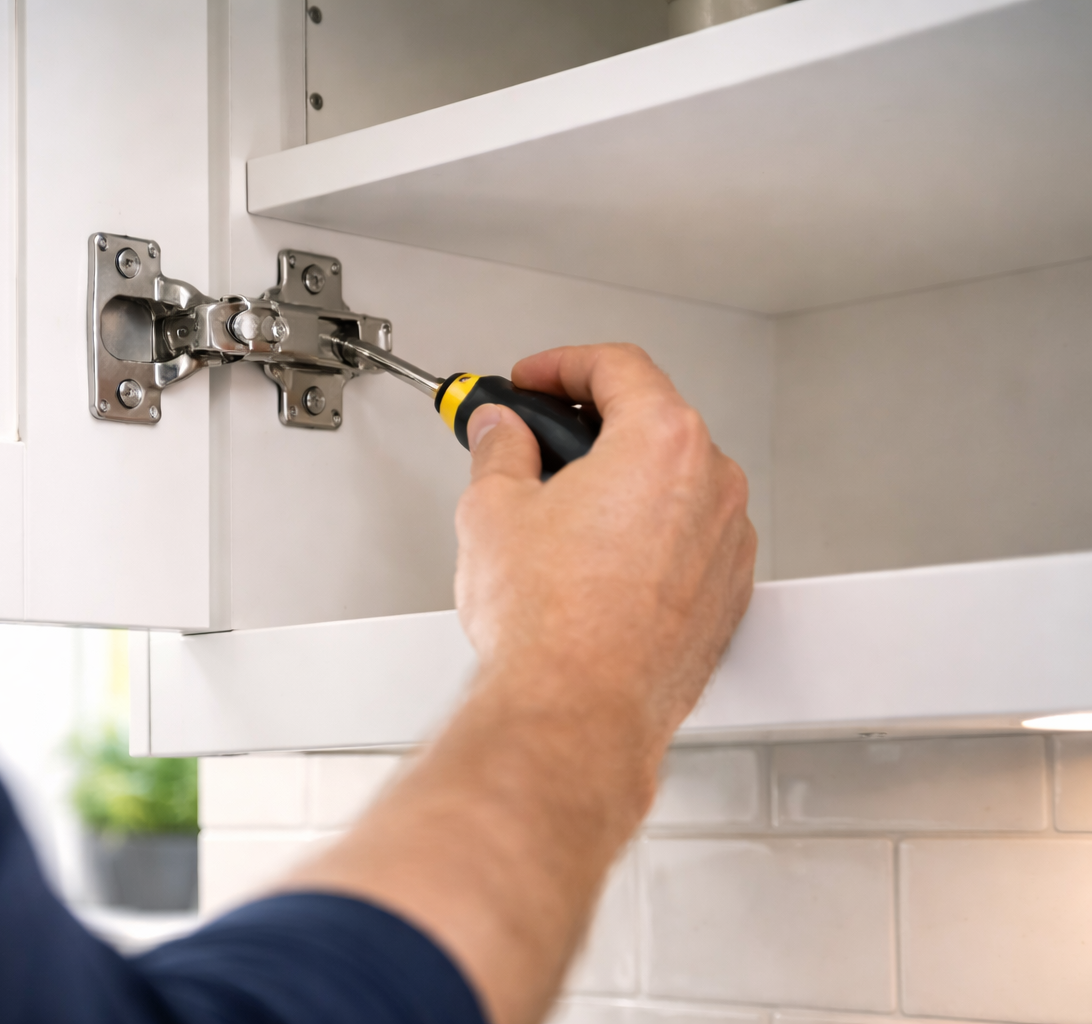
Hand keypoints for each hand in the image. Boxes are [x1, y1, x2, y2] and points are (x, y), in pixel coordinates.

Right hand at [454, 343, 755, 756]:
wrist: (576, 714)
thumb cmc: (548, 625)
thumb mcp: (493, 509)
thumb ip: (500, 449)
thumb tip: (500, 432)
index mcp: (662, 442)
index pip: (618, 367)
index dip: (562, 365)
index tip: (533, 380)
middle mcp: (711, 486)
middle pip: (652, 422)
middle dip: (589, 425)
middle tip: (535, 440)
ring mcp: (727, 545)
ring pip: (673, 485)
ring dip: (620, 482)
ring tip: (557, 512)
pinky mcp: (725, 597)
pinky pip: (686, 540)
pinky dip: (645, 534)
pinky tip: (592, 562)